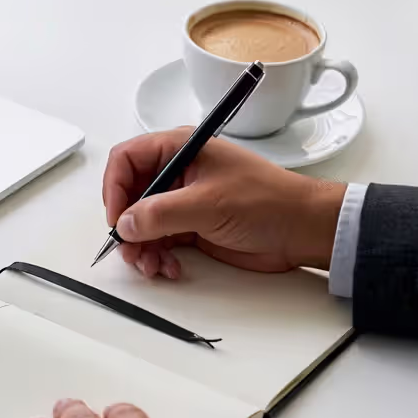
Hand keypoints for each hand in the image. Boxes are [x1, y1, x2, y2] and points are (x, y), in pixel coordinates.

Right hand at [102, 128, 346, 277]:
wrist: (302, 230)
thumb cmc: (267, 201)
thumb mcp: (208, 204)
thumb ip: (160, 213)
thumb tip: (125, 223)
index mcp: (181, 149)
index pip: (128, 159)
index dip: (115, 188)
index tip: (117, 218)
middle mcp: (178, 172)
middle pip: (130, 195)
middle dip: (127, 225)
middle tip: (131, 250)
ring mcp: (184, 201)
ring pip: (142, 223)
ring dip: (141, 247)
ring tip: (152, 266)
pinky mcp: (192, 226)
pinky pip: (159, 241)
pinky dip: (157, 256)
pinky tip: (169, 268)